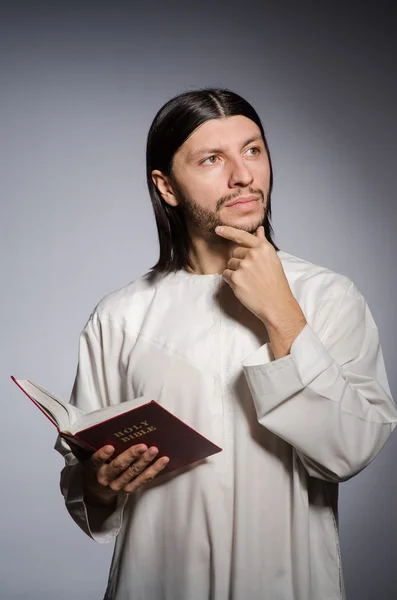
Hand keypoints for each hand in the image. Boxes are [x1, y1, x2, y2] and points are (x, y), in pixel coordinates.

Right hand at [82, 444, 169, 505]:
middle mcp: (105, 478)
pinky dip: (154, 470)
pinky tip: (163, 460)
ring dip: (145, 461)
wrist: (95, 491)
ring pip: (133, 473)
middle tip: (142, 446)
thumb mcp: (87, 457)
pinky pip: (143, 479)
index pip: (96, 461)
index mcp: (93, 468)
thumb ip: (86, 445)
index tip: (110, 447)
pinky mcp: (129, 489)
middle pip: (119, 467)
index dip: (102, 455)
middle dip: (131, 456)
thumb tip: (82, 430)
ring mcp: (118, 486)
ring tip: (154, 450)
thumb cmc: (96, 466)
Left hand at [215, 225, 306, 356]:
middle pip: (234, 252)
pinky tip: (244, 286)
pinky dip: (231, 280)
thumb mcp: (273, 259)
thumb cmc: (276, 283)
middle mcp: (253, 255)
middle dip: (239, 261)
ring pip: (229, 264)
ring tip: (249, 281)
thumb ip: (262, 243)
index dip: (228, 231)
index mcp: (263, 248)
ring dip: (235, 272)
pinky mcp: (236, 279)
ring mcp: (243, 267)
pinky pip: (226, 275)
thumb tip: (259, 229)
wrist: (276, 304)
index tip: (218, 229)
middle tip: (252, 273)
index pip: (242, 236)